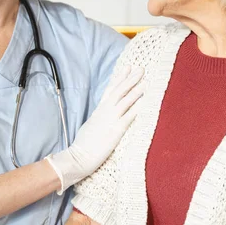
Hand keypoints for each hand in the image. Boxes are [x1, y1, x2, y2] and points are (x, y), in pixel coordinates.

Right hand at [46, 65, 144, 192]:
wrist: (79, 157)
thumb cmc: (83, 145)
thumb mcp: (89, 126)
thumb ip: (98, 118)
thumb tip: (102, 116)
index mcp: (99, 110)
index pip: (110, 89)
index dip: (119, 77)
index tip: (127, 67)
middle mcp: (105, 111)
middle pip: (119, 90)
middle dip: (130, 78)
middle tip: (141, 68)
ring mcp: (111, 119)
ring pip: (125, 100)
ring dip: (136, 90)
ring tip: (146, 81)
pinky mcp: (116, 130)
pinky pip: (130, 116)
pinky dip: (138, 108)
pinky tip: (146, 102)